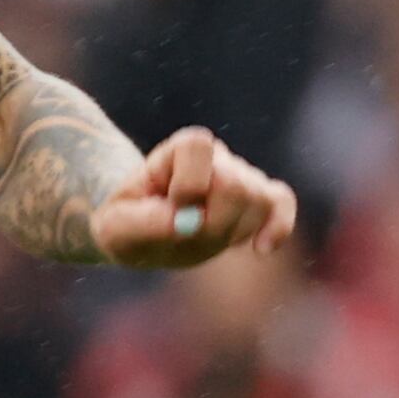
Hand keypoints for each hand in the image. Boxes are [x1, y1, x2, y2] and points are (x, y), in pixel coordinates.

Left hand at [87, 127, 295, 271]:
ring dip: (231, 231)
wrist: (138, 232)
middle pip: (237, 186)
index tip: (170, 206)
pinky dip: (277, 226)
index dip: (187, 185)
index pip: (199, 148)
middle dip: (213, 220)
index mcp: (180, 150)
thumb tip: (187, 223)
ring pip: (259, 201)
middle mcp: (218, 158)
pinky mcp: (258, 200)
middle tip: (186, 232)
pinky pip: (281, 202)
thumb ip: (146, 223)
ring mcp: (242, 177)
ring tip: (202, 237)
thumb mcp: (117, 228)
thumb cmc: (125, 225)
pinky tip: (261, 250)